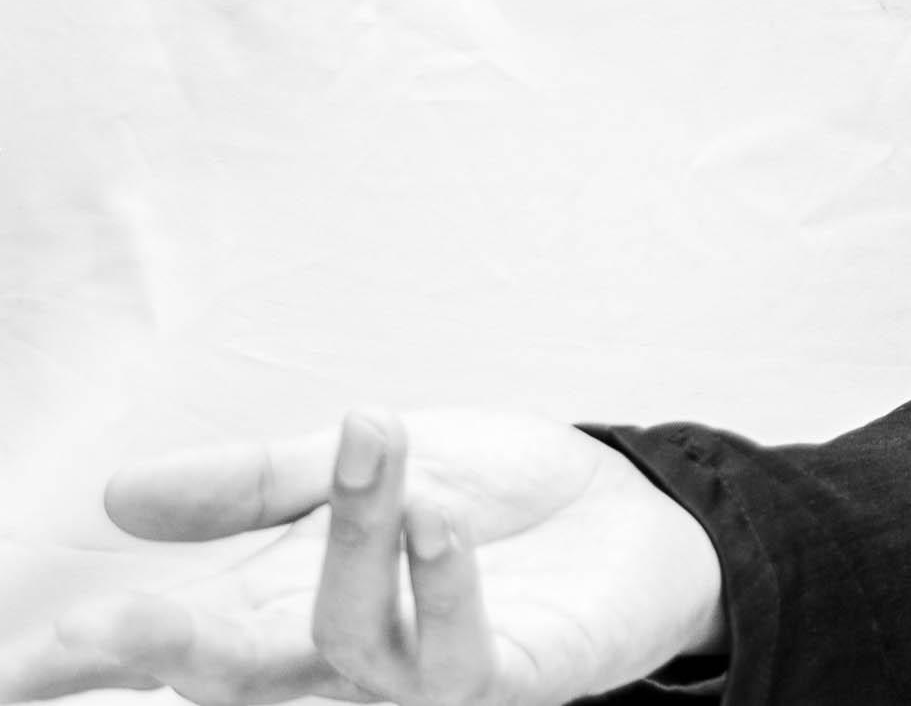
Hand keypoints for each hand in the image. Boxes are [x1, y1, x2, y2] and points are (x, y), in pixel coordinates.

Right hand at [0, 410, 726, 705]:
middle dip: (165, 646)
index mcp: (285, 610)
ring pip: (345, 644)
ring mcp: (419, 682)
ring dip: (352, 545)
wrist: (632, 507)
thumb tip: (115, 496)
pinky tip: (440, 520)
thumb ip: (248, 483)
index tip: (13, 671)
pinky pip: (457, 657)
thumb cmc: (494, 496)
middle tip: (104, 622)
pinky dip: (442, 583)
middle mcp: (337, 664)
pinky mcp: (508, 681)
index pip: (169, 647)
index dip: (86, 663)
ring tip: (375, 445)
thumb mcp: (358, 466)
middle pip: (230, 674)